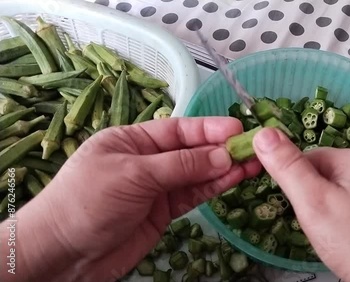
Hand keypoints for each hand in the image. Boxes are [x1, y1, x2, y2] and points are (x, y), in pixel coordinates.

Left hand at [1, 117, 259, 281]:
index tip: (238, 127)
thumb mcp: (133, 174)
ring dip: (225, 168)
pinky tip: (235, 179)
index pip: (178, 129)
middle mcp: (148, 160)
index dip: (208, 128)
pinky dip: (214, 187)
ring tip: (254, 163)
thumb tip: (223, 154)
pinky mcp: (163, 212)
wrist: (62, 254)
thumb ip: (179, 165)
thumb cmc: (87, 201)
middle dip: (222, 148)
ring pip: (197, 174)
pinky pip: (193, 195)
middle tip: (254, 147)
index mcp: (132, 139)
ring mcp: (157, 187)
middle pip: (192, 150)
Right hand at [253, 128, 349, 281]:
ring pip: (346, 194)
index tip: (302, 211)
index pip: (308, 158)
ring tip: (337, 238)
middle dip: (316, 200)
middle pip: (328, 175)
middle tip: (320, 229)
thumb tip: (262, 132)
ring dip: (334, 212)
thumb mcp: (313, 202)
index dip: (297, 185)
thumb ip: (287, 168)